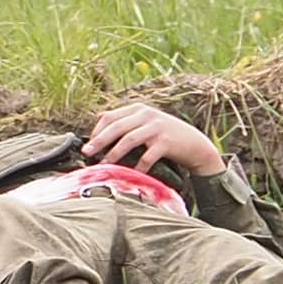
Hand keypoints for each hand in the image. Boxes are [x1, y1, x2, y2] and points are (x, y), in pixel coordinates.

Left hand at [86, 95, 224, 180]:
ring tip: (104, 164)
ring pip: (129, 139)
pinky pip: (147, 156)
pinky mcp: (166, 142)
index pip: (110, 117)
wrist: (196, 144)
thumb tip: (98, 118)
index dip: (97, 131)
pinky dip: (137, 166)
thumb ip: (126, 120)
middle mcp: (146, 115)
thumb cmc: (166, 135)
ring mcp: (157, 128)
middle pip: (116, 127)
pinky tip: (131, 174)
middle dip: (99, 141)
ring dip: (114, 153)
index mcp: (138, 109)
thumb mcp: (146, 122)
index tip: (87, 144)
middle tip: (87, 153)